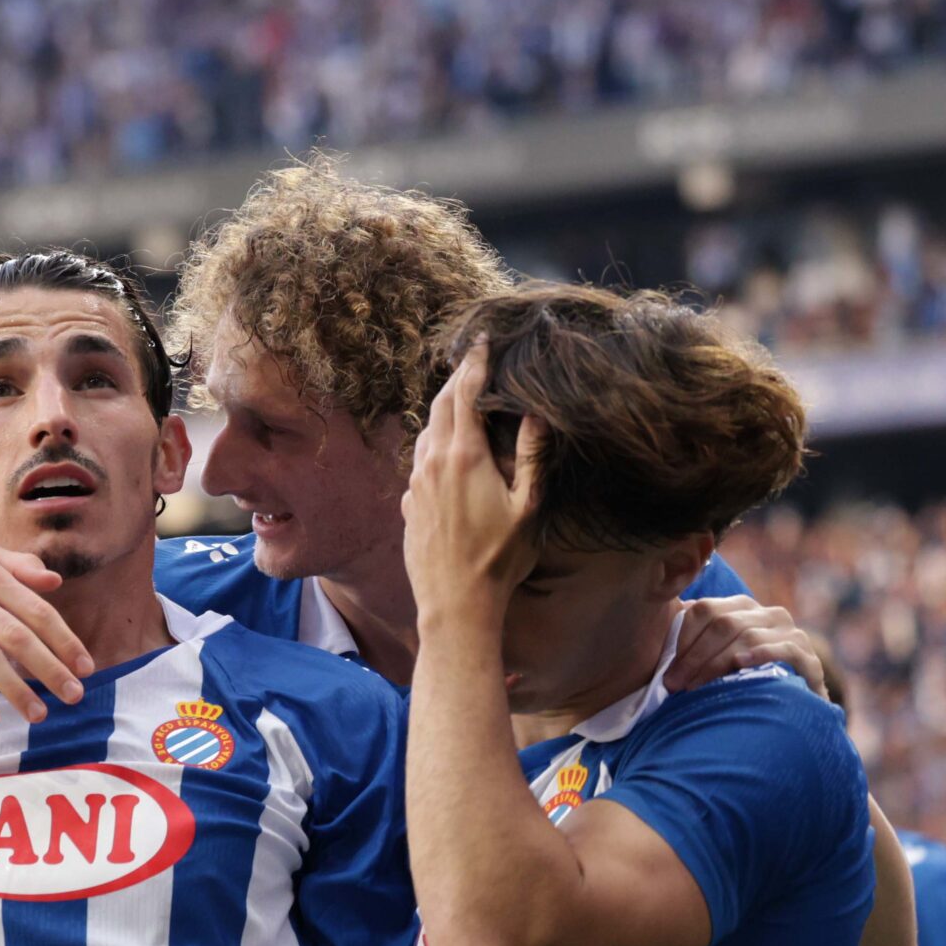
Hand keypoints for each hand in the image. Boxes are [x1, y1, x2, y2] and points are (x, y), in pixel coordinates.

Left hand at [404, 343, 540, 618]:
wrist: (455, 605)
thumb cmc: (499, 560)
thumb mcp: (528, 507)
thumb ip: (533, 455)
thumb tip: (536, 413)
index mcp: (463, 455)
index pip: (464, 393)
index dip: (474, 362)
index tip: (482, 340)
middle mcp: (432, 462)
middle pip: (439, 405)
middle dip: (456, 380)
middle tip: (472, 362)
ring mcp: (415, 484)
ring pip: (427, 432)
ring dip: (444, 412)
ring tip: (462, 402)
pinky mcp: (409, 505)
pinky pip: (421, 461)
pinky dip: (435, 444)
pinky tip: (449, 452)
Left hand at [664, 595, 825, 692]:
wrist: (787, 709)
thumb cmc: (740, 681)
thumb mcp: (713, 656)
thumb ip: (690, 639)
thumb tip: (652, 625)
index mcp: (742, 608)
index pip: (704, 610)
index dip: (682, 639)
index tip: (667, 670)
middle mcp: (768, 614)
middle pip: (723, 624)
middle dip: (694, 657)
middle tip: (674, 685)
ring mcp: (791, 633)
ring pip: (747, 636)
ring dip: (716, 663)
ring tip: (695, 687)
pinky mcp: (809, 657)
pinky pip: (786, 649)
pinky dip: (762, 654)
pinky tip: (741, 663)